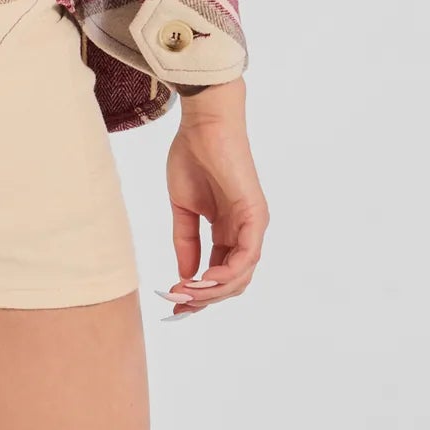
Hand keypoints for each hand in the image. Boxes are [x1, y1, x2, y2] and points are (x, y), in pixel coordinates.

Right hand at [157, 80, 267, 318]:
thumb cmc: (192, 157)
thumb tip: (183, 277)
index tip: (172, 304)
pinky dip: (227, 273)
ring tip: (184, 293)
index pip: (217, 273)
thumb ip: (185, 242)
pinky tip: (204, 280)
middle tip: (176, 304)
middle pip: (230, 282)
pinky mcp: (256, 216)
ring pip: (240, 276)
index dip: (197, 293)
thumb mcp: (183, 208)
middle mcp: (244, 233)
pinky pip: (246, 256)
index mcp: (228, 230)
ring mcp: (253, 226)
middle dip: (203, 299)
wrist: (203, 125)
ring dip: (212, 291)